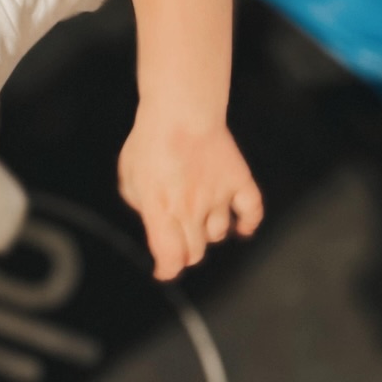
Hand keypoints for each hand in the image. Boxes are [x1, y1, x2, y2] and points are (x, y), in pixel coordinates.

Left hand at [117, 106, 262, 280]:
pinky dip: (248, 223)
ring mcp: (217, 197)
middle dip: (186, 253)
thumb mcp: (129, 174)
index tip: (164, 270)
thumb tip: (152, 218)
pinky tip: (241, 225)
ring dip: (208, 233)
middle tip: (180, 242)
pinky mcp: (238, 182)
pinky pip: (251, 212)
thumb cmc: (150, 140)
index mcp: (160, 210)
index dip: (167, 269)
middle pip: (194, 252)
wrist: (181, 111)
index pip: (169, 257)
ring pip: (217, 234)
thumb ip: (139, 202)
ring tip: (201, 218)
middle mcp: (190, 210)